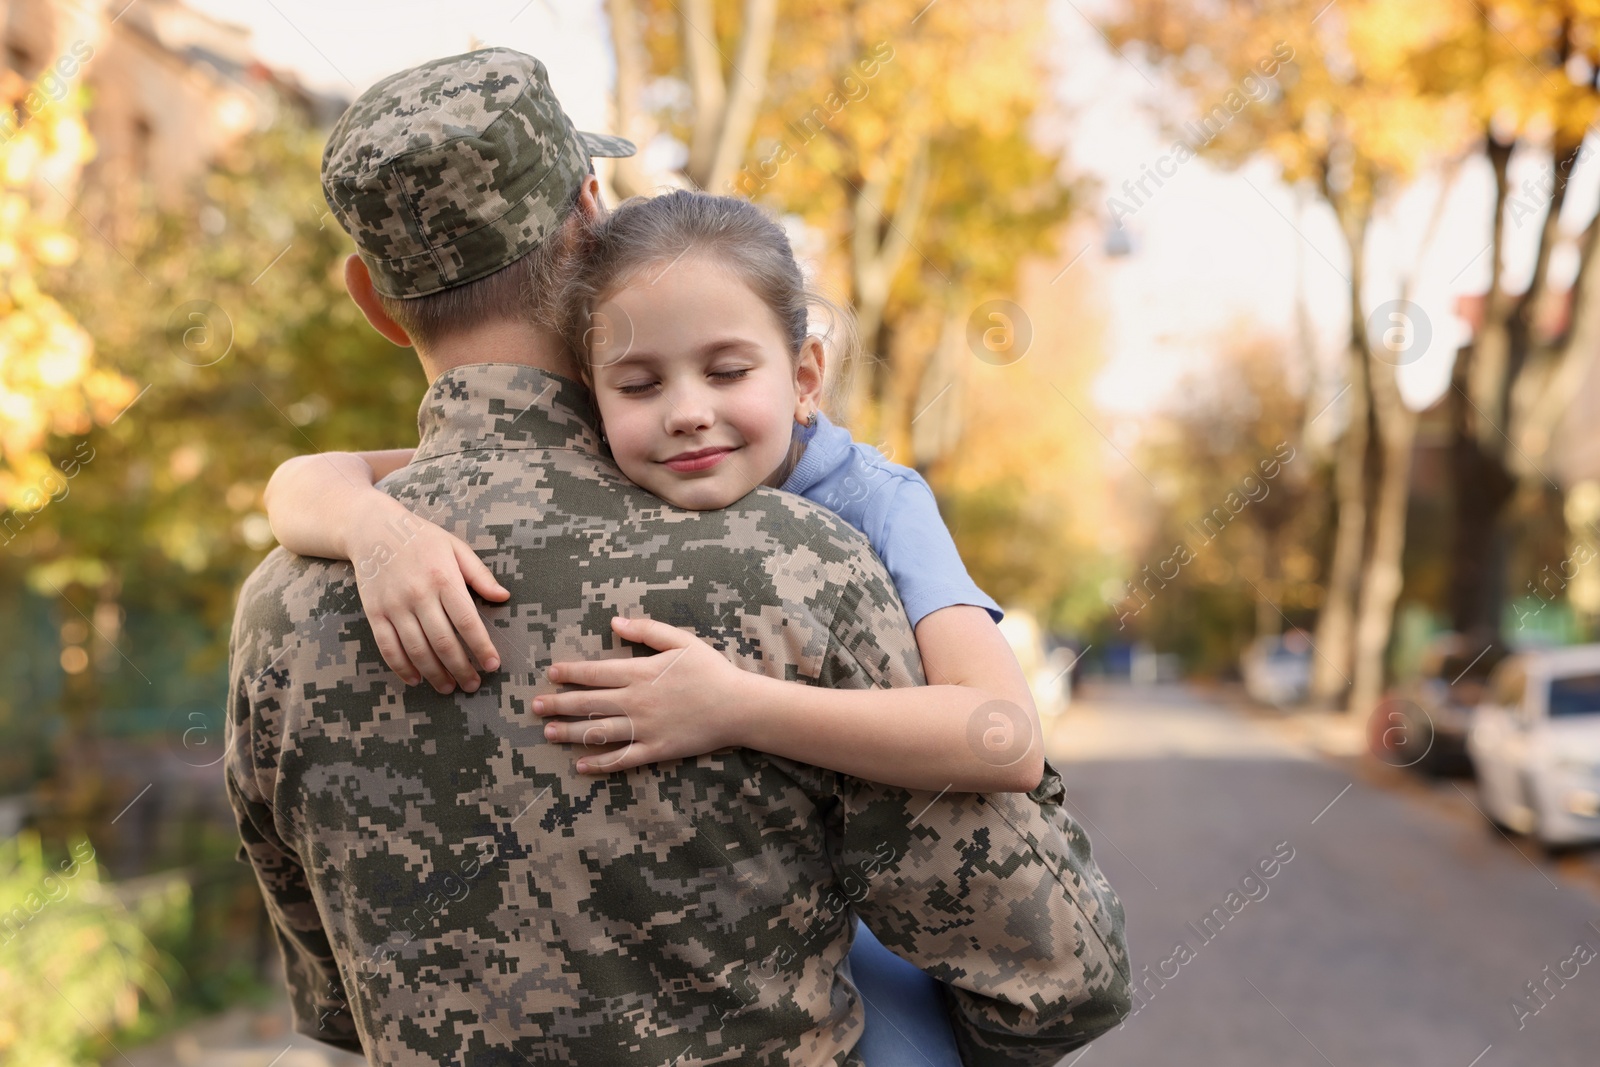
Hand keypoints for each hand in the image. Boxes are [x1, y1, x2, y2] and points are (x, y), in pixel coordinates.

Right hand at [348, 504, 509, 692]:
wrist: (372, 529)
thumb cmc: (421, 538)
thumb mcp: (455, 548)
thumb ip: (480, 575)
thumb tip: (504, 597)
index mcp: (443, 578)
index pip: (467, 621)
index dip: (481, 647)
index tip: (493, 665)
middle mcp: (418, 594)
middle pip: (443, 642)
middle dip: (461, 669)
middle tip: (473, 685)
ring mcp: (394, 605)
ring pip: (417, 650)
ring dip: (434, 674)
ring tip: (449, 688)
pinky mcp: (374, 613)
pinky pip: (388, 647)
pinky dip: (402, 667)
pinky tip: (415, 679)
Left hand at [534, 616, 753, 773]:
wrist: (738, 707)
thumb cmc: (711, 670)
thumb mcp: (681, 641)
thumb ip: (647, 630)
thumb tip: (614, 622)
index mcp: (640, 672)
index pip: (595, 672)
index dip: (570, 673)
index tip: (551, 674)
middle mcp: (636, 701)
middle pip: (588, 703)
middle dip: (558, 704)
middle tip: (534, 706)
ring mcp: (644, 728)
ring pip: (598, 732)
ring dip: (569, 733)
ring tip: (548, 733)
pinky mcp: (655, 749)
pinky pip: (622, 758)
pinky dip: (599, 763)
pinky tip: (581, 765)